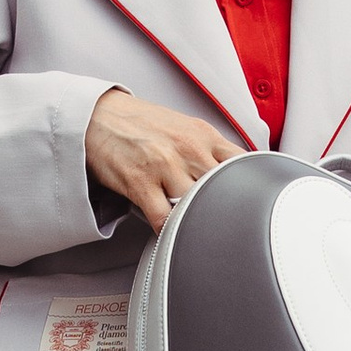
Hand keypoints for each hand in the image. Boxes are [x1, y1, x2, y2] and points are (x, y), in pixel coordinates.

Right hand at [84, 87, 242, 231]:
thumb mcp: (184, 128)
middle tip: (227, 230)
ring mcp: (165, 166)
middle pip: (224, 189)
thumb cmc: (140, 124)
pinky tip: (171, 235)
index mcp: (205, 135)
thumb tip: (236, 176)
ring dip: (196, 222)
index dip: (252, 188)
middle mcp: (189, 149)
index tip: (253, 207)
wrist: (97, 115)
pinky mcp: (141, 182)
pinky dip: (169, 232)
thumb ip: (211, 151)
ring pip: (197, 206)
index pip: (244, 165)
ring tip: (196, 233)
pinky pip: (163, 219)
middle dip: (226, 211)